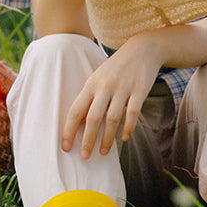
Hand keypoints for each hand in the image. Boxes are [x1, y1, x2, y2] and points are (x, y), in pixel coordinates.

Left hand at [61, 35, 161, 158]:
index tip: (65, 146)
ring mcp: (122, 88)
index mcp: (91, 84)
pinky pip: (132, 113)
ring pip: (112, 118)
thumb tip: (78, 121)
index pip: (76, 110)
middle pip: (93, 117)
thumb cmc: (115, 68)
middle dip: (87, 139)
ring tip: (103, 153)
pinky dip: (128, 127)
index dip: (68, 129)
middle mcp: (104, 87)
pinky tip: (124, 139)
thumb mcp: (98, 78)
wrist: (141, 49)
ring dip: (107, 138)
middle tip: (84, 157)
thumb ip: (90, 97)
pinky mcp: (139, 91)